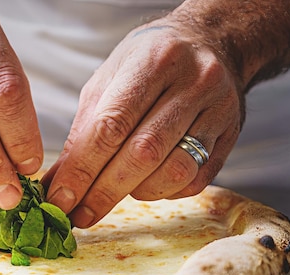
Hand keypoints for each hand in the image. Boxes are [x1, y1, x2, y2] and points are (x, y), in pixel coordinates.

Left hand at [43, 20, 244, 227]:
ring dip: (135, 192)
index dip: (82, 169)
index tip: (60, 199)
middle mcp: (193, 82)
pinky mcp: (231, 135)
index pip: (111, 126)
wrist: (210, 43)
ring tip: (114, 191)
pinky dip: (163, 192)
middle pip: (143, 152)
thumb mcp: (107, 82)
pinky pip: (195, 180)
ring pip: (175, 171)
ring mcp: (218, 109)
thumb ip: (82, 133)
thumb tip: (58, 184)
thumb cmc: (147, 64)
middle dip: (104, 191)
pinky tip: (145, 184)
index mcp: (153, 61)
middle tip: (79, 215)